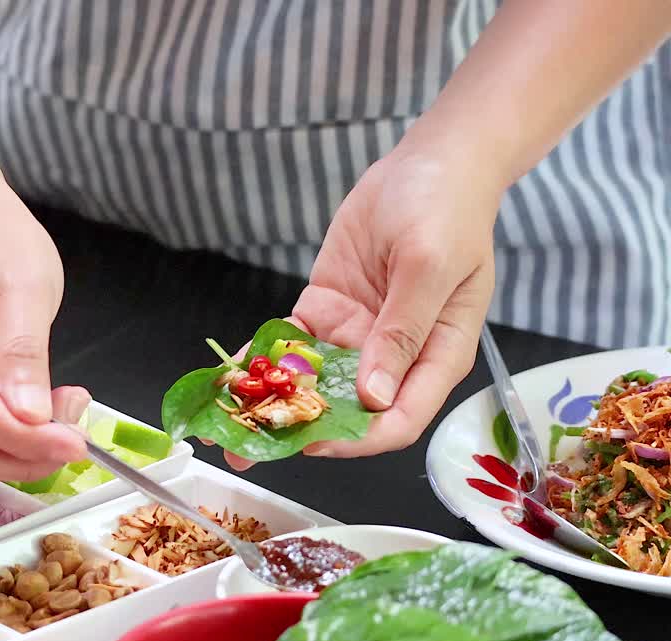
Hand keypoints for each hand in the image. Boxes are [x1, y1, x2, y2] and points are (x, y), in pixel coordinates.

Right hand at [0, 185, 87, 482]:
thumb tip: (31, 417)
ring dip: (13, 453)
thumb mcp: (26, 283)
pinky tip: (39, 416)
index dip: (23, 438)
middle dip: (20, 455)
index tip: (76, 443)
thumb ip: (25, 350)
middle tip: (77, 437)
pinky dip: (1, 439)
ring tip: (64, 419)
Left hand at [226, 150, 497, 467]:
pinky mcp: (328, 311)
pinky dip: (264, 362)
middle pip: (349, 411)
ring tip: (223, 425)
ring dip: (274, 405)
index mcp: (436, 356)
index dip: (357, 439)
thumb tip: (375, 395)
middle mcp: (395, 356)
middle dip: (300, 432)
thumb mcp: (428, 267)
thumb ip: (402, 331)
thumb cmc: (446, 209)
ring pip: (315, 385)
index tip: (314, 442)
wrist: (430, 161)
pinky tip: (230, 378)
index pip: (399, 419)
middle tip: (247, 448)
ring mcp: (359, 335)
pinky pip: (294, 346)